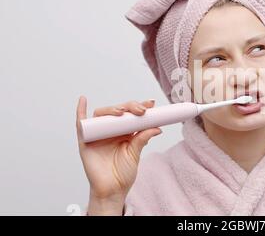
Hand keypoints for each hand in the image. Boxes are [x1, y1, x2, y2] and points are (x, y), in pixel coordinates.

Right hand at [76, 96, 161, 214]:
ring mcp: (98, 133)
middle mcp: (111, 130)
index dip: (140, 107)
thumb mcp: (135, 154)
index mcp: (125, 132)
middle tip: (140, 110)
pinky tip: (83, 100)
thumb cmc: (123, 174)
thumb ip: (142, 139)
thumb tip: (157, 127)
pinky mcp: (86, 140)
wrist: (112, 190)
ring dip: (111, 109)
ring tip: (121, 111)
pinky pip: (81, 123)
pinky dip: (80, 111)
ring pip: (102, 114)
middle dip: (130, 107)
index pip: (132, 114)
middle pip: (118, 111)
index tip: (151, 104)